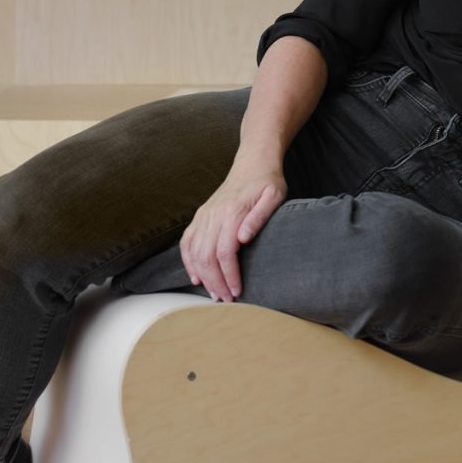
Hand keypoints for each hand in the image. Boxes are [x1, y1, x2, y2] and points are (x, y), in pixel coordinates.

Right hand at [179, 159, 287, 301]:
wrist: (252, 162)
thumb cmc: (267, 181)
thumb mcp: (274, 196)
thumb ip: (259, 217)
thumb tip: (243, 238)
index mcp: (232, 212)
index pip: (225, 252)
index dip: (229, 275)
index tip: (237, 291)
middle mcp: (213, 215)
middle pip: (206, 256)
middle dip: (215, 282)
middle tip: (226, 300)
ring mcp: (204, 215)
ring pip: (194, 252)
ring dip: (202, 276)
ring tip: (214, 294)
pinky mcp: (200, 216)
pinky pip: (187, 242)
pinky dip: (188, 261)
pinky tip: (195, 277)